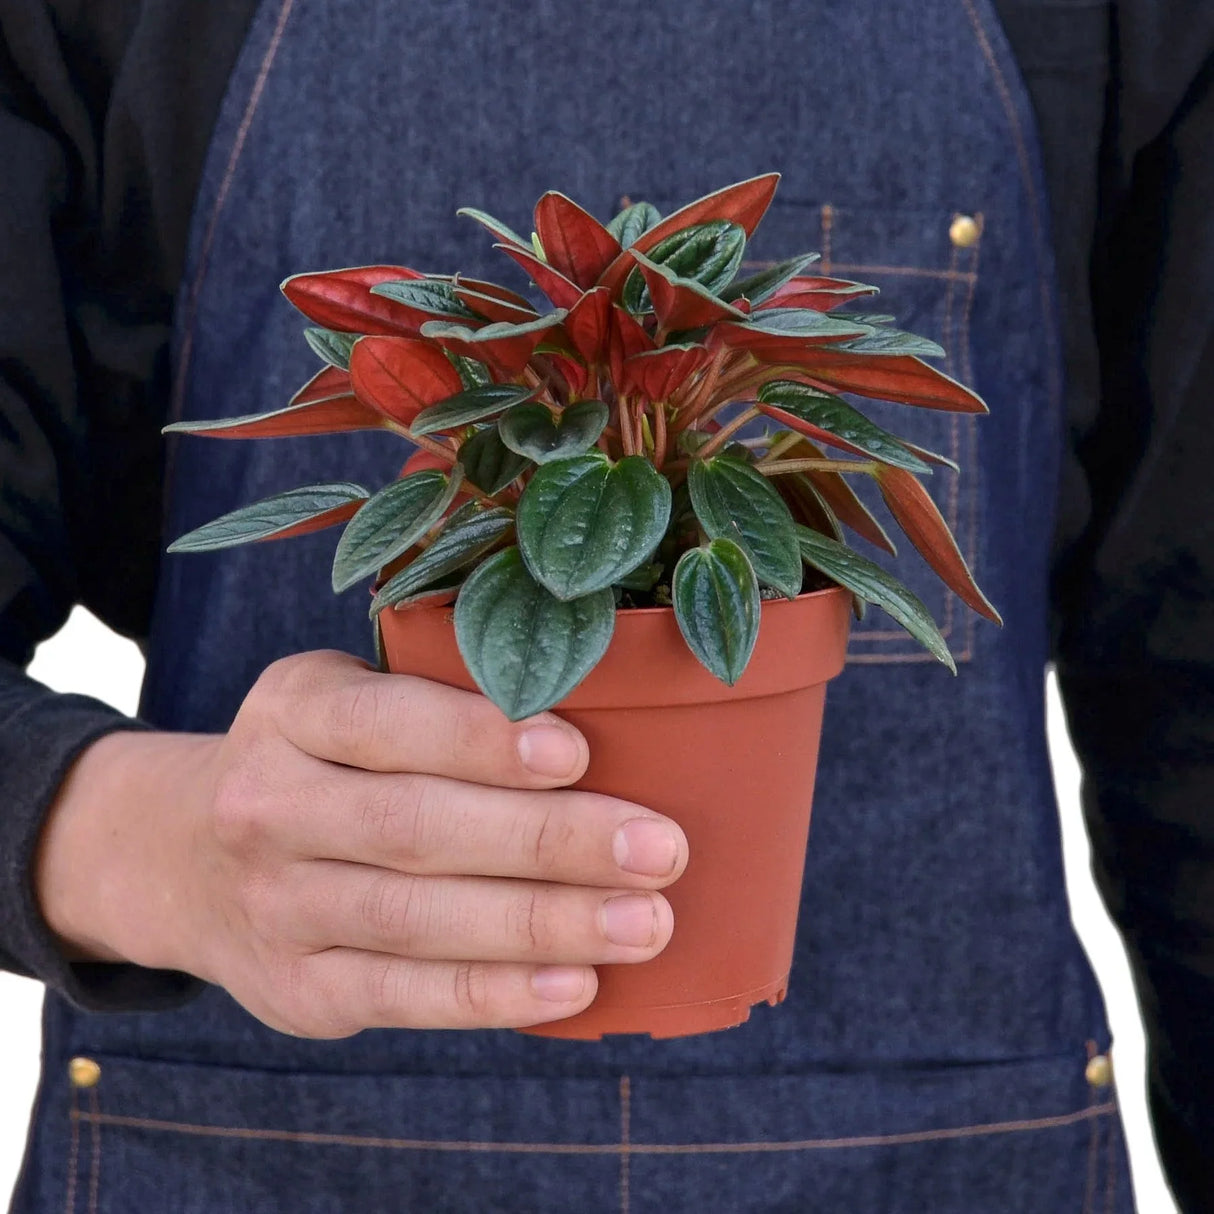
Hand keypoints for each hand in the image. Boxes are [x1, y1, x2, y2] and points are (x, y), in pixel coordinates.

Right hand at [35, 650, 686, 1034]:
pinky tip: (576, 983)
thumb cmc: (327, 758)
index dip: (480, 739)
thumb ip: (447, 697)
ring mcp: (275, 905)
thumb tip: (623, 715)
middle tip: (659, 848)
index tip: (578, 752)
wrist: (189, 857)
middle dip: (549, 840)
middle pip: (416, 826)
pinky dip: (495, 993)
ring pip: (418, 918)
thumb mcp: (353, 697)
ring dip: (543, 923)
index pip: (388, 721)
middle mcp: (267, 803)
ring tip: (646, 922)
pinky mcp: (297, 988)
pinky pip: (405, 995)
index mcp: (294, 708)